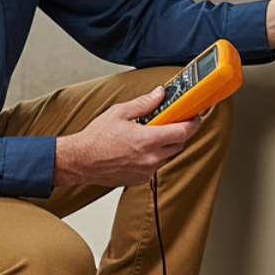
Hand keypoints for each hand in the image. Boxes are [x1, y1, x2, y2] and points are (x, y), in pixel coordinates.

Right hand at [53, 87, 202, 188]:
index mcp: (147, 140)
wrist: (81, 161)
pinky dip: (153, 156)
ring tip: (148, 136)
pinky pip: (155, 166)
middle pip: (179, 145)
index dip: (192, 123)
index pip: (182, 132)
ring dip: (165, 145)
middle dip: (178, 133)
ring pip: (168, 156)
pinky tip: (139, 149)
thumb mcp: (120, 112)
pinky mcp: (141, 180)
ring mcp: (146, 171)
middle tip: (169, 123)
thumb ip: (144, 103)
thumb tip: (159, 94)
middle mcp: (150, 158)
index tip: (194, 117)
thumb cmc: (96, 139)